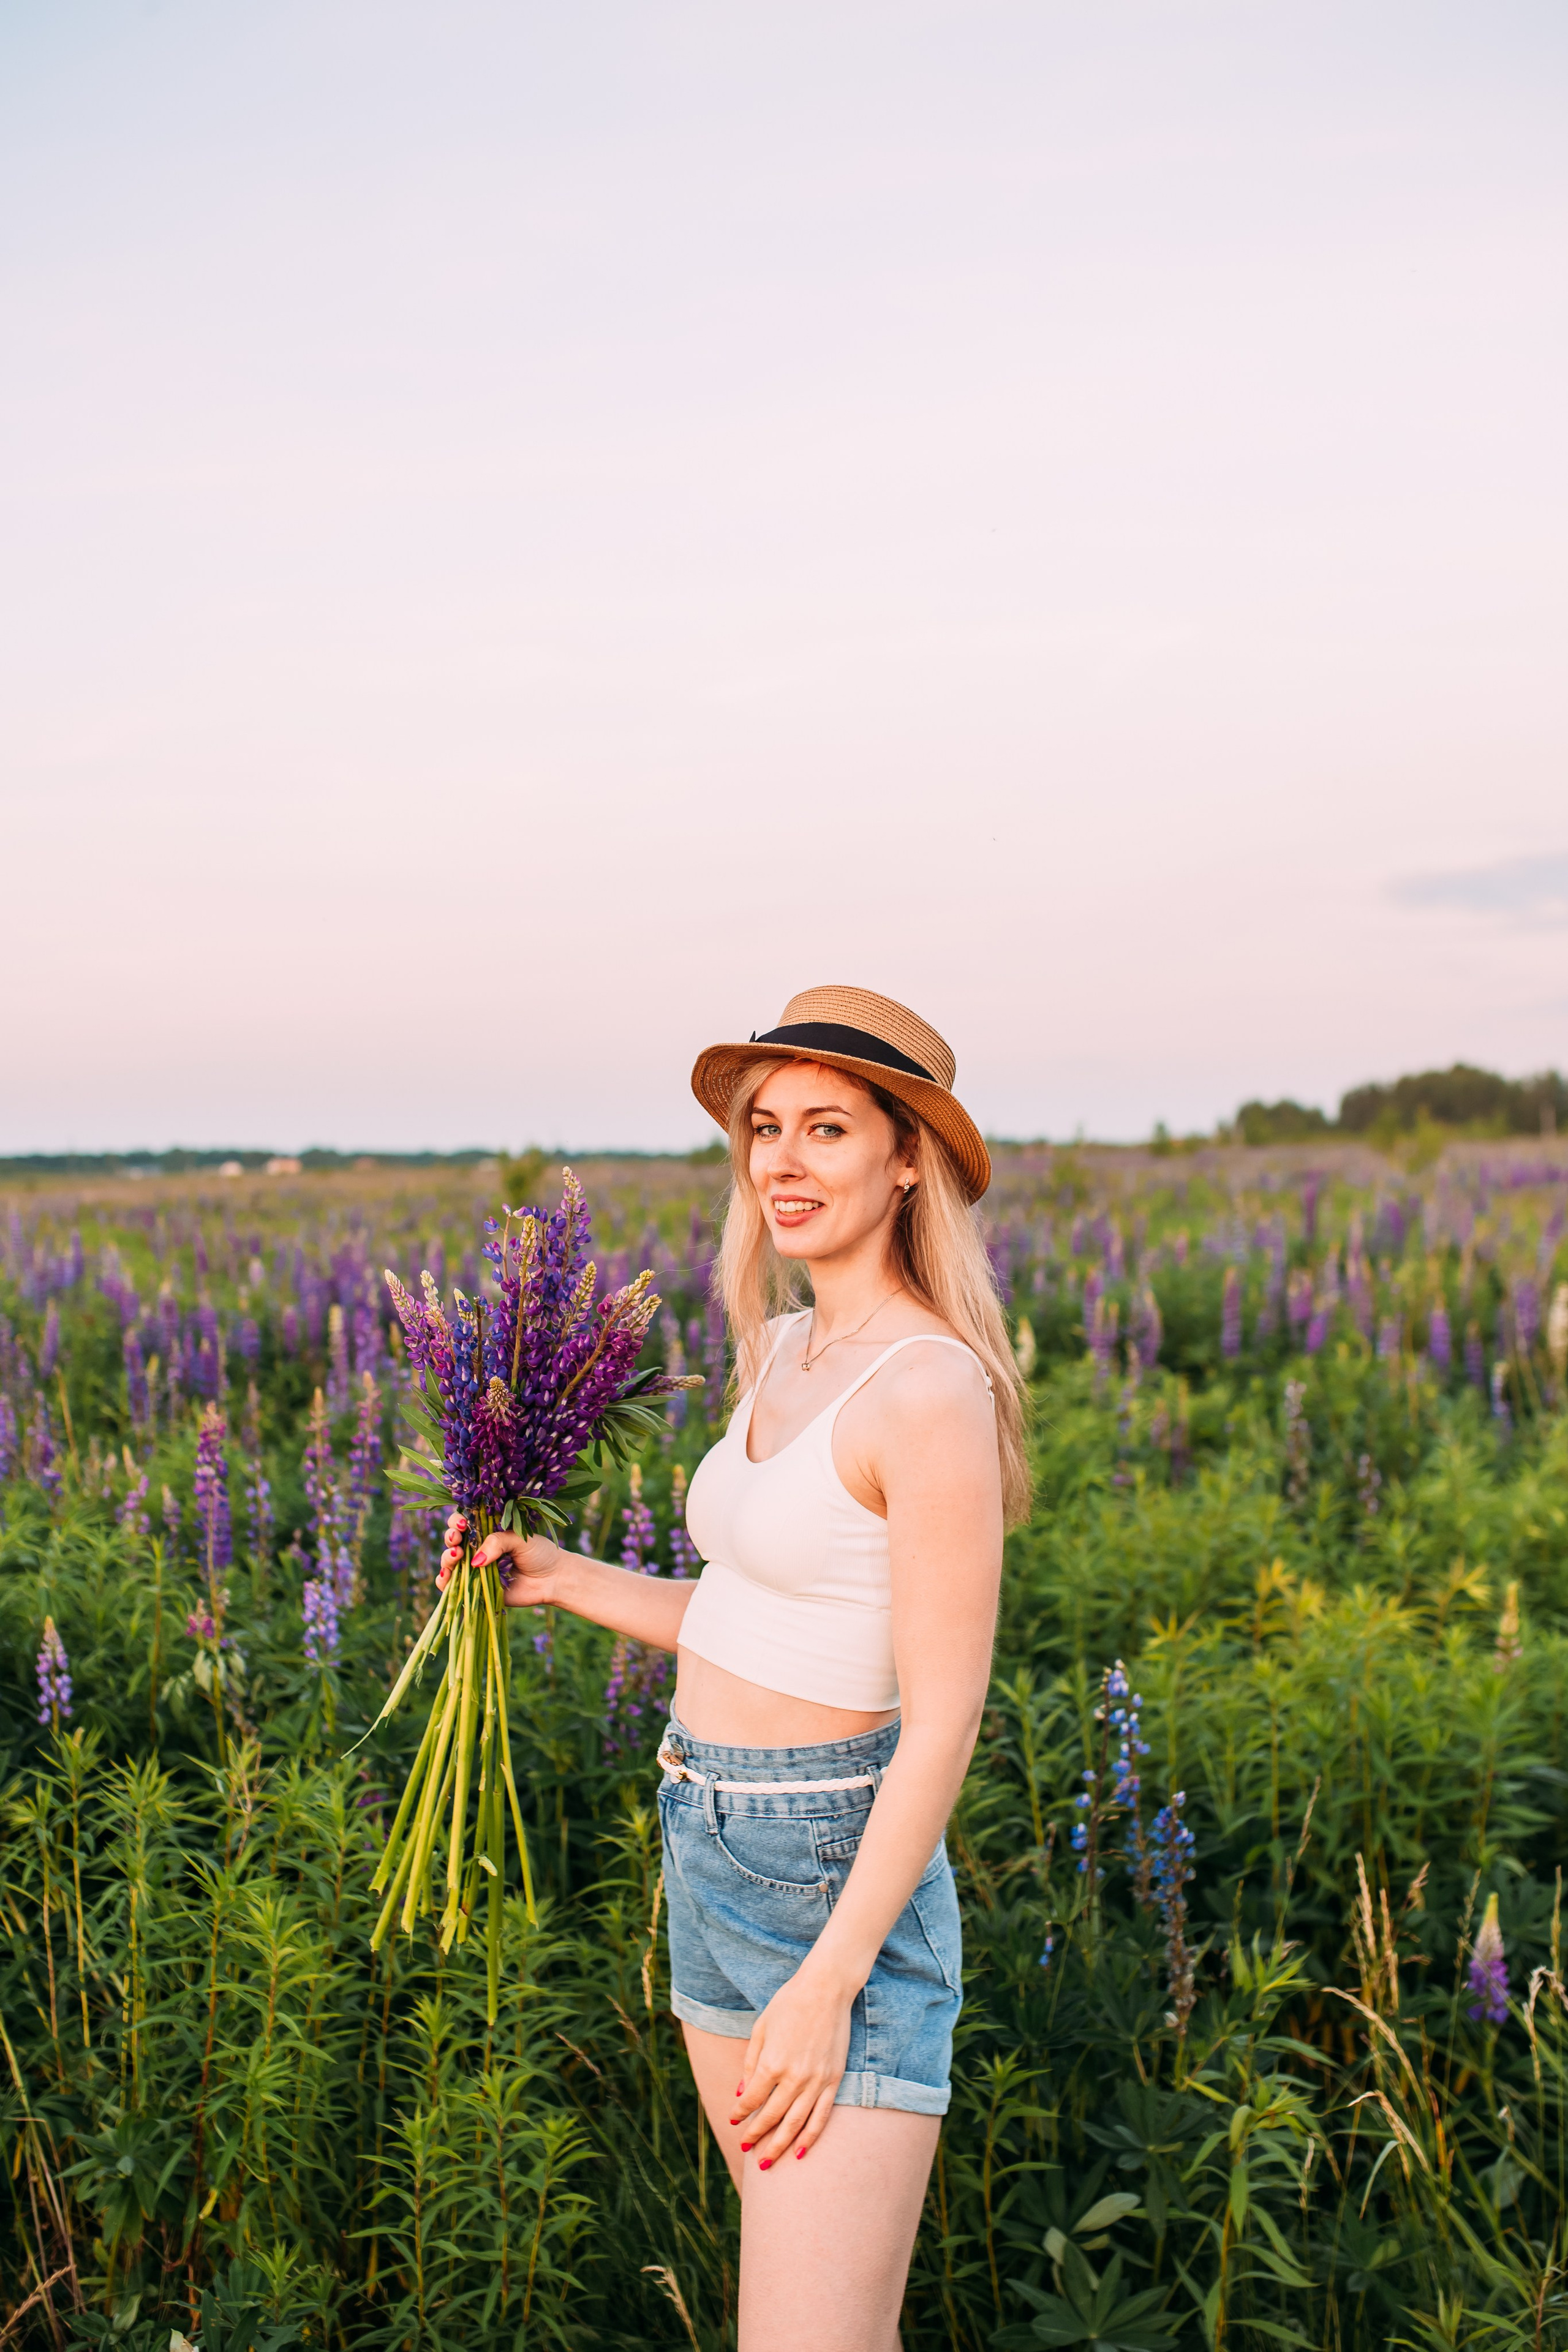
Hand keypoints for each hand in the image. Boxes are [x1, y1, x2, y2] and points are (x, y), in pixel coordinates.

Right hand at [438, 1513, 563, 1606]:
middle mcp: (478, 1550)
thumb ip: (497, 1543)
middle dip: (450, 1538)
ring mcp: (476, 1570)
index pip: (464, 1523)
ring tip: (456, 1556)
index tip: (463, 1524)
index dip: (457, 1522)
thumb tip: (476, 1561)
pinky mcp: (477, 1589)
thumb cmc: (539, 1553)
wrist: (553, 1579)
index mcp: (487, 1532)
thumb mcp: (519, 1539)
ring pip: (450, 1563)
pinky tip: (446, 1577)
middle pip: (453, 1541)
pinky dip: (445, 1582)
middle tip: (457, 1539)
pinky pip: (455, 1587)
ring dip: (447, 1559)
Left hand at [730, 1964, 851, 2167]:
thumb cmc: (789, 2004)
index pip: (752, 2100)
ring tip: (767, 2162)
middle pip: (772, 2117)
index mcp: (772, 2063)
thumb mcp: (761, 2028)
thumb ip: (751, 2063)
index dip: (741, 2112)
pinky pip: (821, 2116)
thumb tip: (743, 2093)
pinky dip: (810, 2137)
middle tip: (746, 2147)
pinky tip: (800, 2152)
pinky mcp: (834, 2080)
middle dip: (756, 2136)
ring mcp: (816, 2081)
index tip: (734, 2118)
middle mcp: (794, 2078)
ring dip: (780, 2146)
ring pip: (796, 2125)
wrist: (827, 1989)